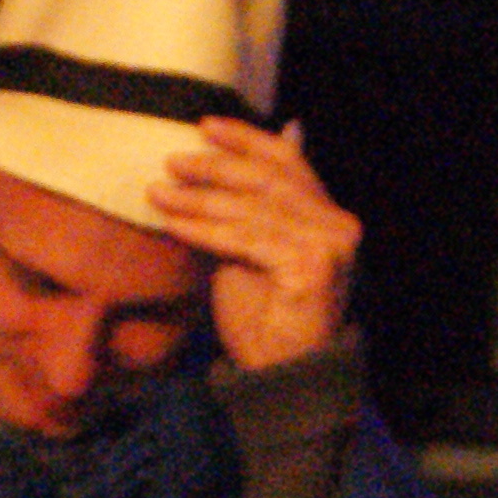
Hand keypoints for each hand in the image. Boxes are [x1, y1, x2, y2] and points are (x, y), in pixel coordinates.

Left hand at [142, 115, 359, 373]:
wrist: (279, 372)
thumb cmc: (263, 313)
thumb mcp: (248, 249)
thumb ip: (246, 207)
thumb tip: (251, 152)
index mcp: (327, 213)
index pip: (287, 161)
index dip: (246, 138)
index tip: (203, 125)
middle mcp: (338, 223)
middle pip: (268, 179)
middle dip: (215, 166)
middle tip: (172, 161)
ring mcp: (329, 245)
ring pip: (252, 209)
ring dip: (199, 200)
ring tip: (159, 193)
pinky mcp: (311, 267)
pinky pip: (245, 239)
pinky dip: (204, 230)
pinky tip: (173, 224)